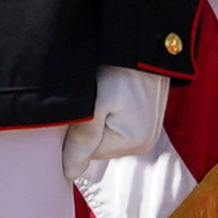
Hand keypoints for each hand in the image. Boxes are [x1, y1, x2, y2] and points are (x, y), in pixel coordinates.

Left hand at [61, 65, 174, 188]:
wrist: (141, 44)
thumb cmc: (119, 68)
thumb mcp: (97, 101)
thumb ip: (83, 137)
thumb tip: (70, 173)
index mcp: (134, 142)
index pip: (88, 152)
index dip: (76, 130)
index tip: (81, 104)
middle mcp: (144, 142)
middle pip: (98, 147)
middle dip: (87, 126)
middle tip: (90, 96)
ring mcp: (147, 133)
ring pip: (105, 137)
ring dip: (97, 120)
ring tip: (101, 93)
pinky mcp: (145, 122)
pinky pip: (115, 127)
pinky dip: (107, 114)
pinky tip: (109, 96)